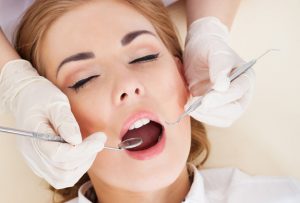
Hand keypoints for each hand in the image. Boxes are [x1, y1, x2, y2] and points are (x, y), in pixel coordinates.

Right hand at [0, 60, 106, 188]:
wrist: (26, 98)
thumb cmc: (41, 97)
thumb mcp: (56, 102)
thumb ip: (65, 121)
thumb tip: (77, 140)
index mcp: (33, 136)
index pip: (60, 155)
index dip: (84, 149)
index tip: (100, 138)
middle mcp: (32, 154)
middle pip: (63, 171)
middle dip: (86, 157)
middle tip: (98, 140)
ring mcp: (35, 161)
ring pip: (63, 178)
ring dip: (82, 165)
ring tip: (92, 147)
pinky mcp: (41, 164)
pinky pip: (60, 176)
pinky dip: (75, 168)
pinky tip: (83, 152)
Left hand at [183, 17, 254, 126]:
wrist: (198, 52)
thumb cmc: (208, 48)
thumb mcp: (214, 51)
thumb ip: (219, 65)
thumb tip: (222, 86)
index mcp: (246, 76)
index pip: (239, 91)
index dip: (223, 97)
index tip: (205, 100)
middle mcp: (242, 93)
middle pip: (235, 110)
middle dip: (214, 110)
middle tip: (194, 106)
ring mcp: (230, 103)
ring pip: (224, 119)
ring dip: (206, 115)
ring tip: (189, 105)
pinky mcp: (218, 109)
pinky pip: (213, 119)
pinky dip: (201, 116)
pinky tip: (190, 107)